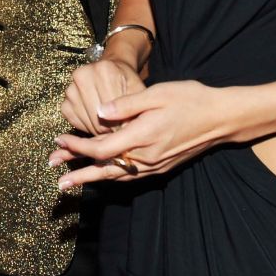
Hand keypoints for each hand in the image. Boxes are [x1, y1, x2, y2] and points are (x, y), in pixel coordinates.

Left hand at [49, 79, 226, 190]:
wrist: (220, 117)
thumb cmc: (189, 99)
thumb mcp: (157, 93)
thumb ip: (126, 104)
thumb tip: (99, 112)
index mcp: (142, 136)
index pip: (101, 149)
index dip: (78, 147)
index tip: (60, 141)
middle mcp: (146, 157)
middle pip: (105, 169)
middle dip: (78, 172)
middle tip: (55, 177)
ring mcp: (155, 165)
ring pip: (117, 175)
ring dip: (92, 177)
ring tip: (70, 182)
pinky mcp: (161, 167)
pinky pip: (131, 175)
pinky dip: (112, 175)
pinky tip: (103, 174)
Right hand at [62, 57, 144, 136]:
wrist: (111, 72)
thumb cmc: (127, 83)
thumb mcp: (138, 90)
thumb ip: (133, 106)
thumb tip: (124, 128)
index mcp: (104, 69)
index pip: (112, 108)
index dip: (123, 122)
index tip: (129, 125)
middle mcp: (83, 75)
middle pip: (98, 116)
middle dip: (111, 127)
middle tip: (120, 127)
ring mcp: (70, 89)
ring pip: (87, 122)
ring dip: (100, 129)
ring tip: (110, 124)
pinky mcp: (65, 103)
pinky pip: (76, 124)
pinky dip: (88, 128)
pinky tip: (98, 121)